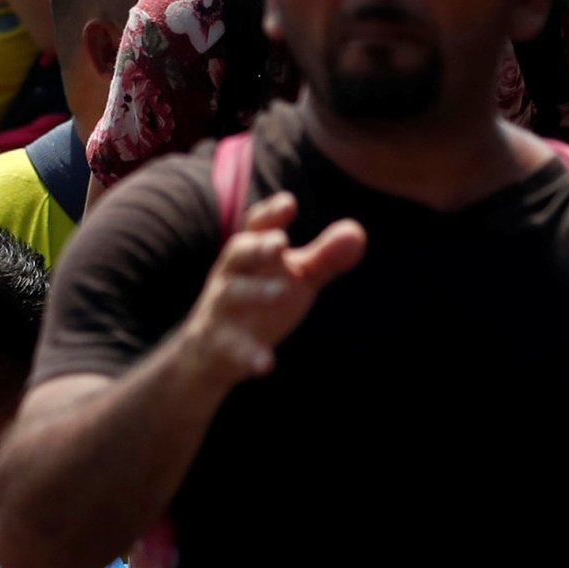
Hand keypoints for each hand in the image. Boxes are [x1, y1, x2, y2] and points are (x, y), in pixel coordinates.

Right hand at [180, 191, 364, 388]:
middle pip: (238, 253)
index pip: (256, 227)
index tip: (289, 203)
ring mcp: (221, 309)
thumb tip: (358, 231)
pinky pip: (231, 347)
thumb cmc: (259, 301)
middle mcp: (231, 275)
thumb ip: (324, 256)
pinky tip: (267, 364)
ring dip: (256, 292)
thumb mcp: (294, 278)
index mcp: (250, 255)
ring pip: (233, 295)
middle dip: (257, 247)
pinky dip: (248, 354)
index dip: (270, 214)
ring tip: (282, 293)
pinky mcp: (219, 344)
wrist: (210, 350)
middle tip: (280, 242)